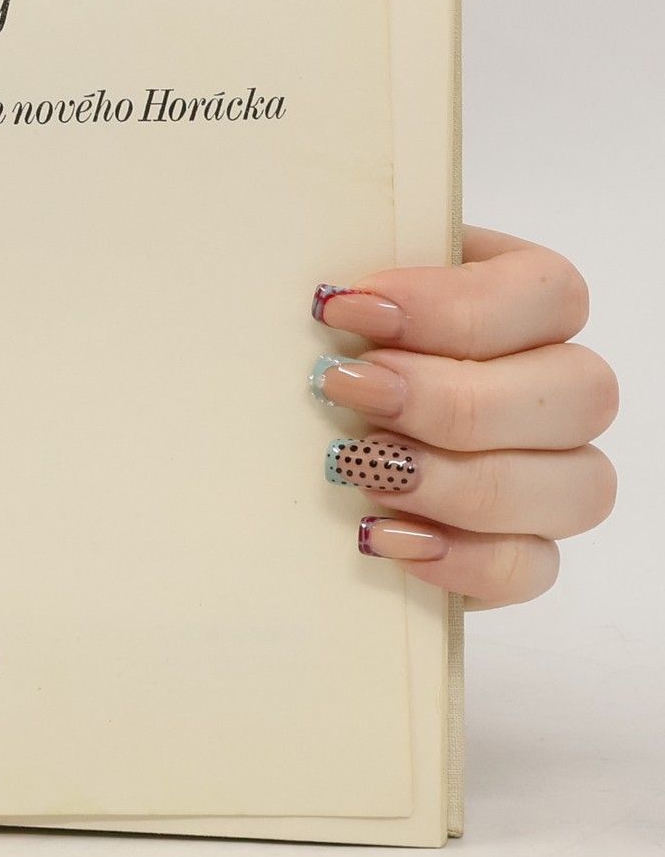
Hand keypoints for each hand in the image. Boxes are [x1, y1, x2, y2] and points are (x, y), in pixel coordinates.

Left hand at [312, 226, 617, 606]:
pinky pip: (531, 568)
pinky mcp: (518, 549)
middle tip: (347, 391)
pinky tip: (381, 536)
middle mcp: (557, 389)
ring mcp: (551, 476)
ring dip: (461, 482)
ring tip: (360, 468)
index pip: (548, 293)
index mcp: (526, 301)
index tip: (343, 308)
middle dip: (454, 399)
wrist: (278, 431)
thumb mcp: (338, 297)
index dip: (453, 305)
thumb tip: (328, 295)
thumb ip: (355, 288)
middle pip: (579, 395)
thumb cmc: (323, 341)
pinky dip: (461, 559)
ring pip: (577, 488)